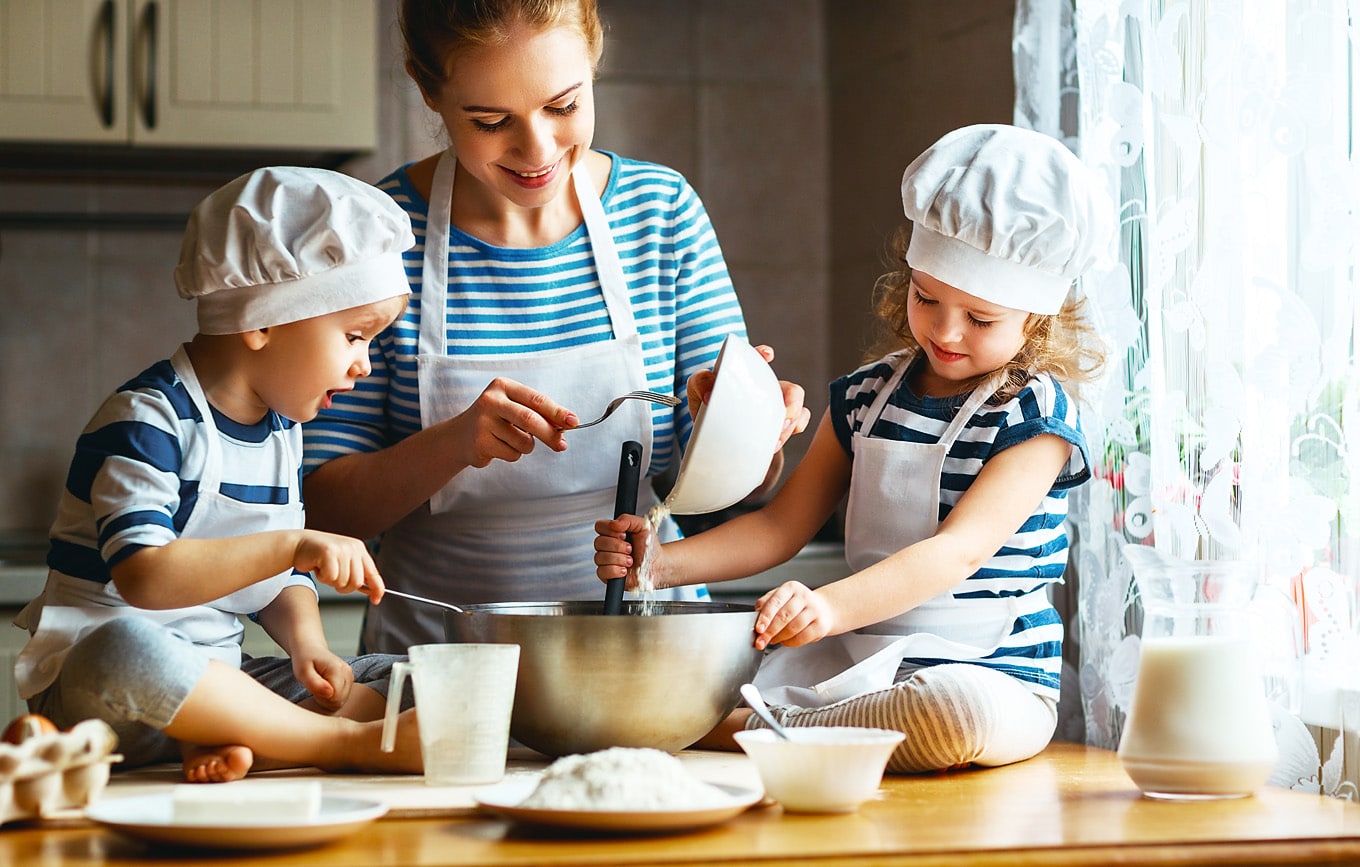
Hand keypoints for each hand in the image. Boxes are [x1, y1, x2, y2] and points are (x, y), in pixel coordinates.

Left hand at [293, 648, 353, 713]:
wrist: (310, 648)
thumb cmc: (304, 659)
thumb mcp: (302, 672)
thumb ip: (314, 683)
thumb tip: (329, 693)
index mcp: (337, 669)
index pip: (335, 698)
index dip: (322, 699)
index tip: (313, 688)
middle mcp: (347, 672)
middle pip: (340, 700)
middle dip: (325, 700)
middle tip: (315, 688)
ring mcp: (350, 676)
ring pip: (342, 700)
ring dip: (329, 699)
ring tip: (319, 687)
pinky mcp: (349, 680)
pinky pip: (342, 697)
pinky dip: (333, 697)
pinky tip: (325, 688)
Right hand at [294, 532, 381, 598]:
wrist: (299, 544)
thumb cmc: (321, 556)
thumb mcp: (344, 562)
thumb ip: (358, 574)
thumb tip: (372, 591)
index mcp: (359, 549)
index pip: (373, 572)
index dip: (377, 588)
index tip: (376, 600)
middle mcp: (353, 548)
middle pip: (356, 582)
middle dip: (344, 587)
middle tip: (333, 578)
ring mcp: (341, 549)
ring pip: (342, 581)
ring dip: (331, 581)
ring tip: (325, 569)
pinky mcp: (329, 552)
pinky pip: (330, 577)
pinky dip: (322, 577)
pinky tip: (318, 567)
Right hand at [448, 377, 573, 468]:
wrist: (460, 436)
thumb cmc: (496, 420)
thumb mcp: (515, 408)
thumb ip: (538, 414)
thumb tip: (566, 426)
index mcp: (503, 386)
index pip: (536, 399)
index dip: (557, 411)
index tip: (574, 422)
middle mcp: (491, 401)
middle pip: (530, 419)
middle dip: (550, 434)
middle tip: (562, 445)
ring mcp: (483, 422)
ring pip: (524, 442)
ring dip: (526, 446)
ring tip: (510, 440)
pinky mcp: (480, 443)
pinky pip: (512, 454)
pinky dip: (513, 454)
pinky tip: (498, 446)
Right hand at [593, 514, 661, 589]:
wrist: (657, 566)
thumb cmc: (649, 547)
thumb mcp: (643, 526)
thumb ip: (628, 520)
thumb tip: (613, 523)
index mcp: (613, 533)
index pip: (599, 526)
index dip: (610, 530)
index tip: (624, 534)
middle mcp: (607, 546)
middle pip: (598, 542)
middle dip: (618, 546)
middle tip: (630, 549)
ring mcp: (605, 561)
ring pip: (600, 557)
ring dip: (619, 559)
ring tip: (630, 560)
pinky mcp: (606, 575)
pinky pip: (602, 571)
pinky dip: (615, 570)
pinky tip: (625, 570)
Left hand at [687, 345, 810, 450]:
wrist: (713, 438)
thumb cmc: (708, 408)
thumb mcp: (699, 393)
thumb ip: (700, 384)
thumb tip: (709, 394)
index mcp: (747, 374)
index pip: (758, 358)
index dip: (763, 354)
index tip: (767, 355)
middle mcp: (767, 387)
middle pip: (791, 390)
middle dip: (792, 401)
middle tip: (784, 415)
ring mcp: (777, 406)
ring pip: (797, 409)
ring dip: (791, 423)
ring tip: (776, 438)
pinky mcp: (782, 424)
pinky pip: (799, 423)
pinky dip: (795, 429)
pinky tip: (776, 442)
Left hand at [753, 581, 836, 649]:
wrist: (822, 608)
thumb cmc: (795, 604)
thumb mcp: (779, 598)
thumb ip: (765, 604)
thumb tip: (756, 616)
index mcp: (791, 587)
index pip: (775, 602)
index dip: (765, 617)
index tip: (758, 629)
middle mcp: (804, 596)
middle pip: (784, 616)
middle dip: (770, 632)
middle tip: (761, 641)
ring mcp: (814, 610)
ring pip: (793, 628)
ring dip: (780, 638)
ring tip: (773, 640)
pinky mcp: (821, 625)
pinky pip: (802, 638)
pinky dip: (790, 643)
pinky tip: (785, 641)